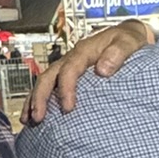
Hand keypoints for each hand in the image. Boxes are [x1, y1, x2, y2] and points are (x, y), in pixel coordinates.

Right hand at [25, 21, 154, 120]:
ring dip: (35, 101)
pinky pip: (50, 87)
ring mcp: (67, 67)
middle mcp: (72, 58)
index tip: (67, 108)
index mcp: (84, 51)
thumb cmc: (129, 40)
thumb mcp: (129, 41)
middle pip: (49, 76)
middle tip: (38, 117)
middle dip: (41, 97)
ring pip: (45, 83)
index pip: (69, 69)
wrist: (128, 36)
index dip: (66, 88)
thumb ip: (118, 53)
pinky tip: (34, 117)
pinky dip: (39, 101)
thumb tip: (102, 69)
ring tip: (29, 121)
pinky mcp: (68, 76)